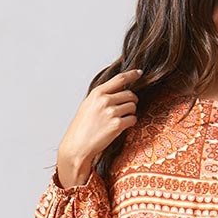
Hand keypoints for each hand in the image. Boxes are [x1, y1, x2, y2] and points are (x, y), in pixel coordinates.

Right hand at [56, 67, 142, 185]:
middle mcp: (105, 100)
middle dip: (132, 101)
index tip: (139, 72)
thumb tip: (118, 91)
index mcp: (97, 93)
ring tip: (121, 119)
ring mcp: (111, 112)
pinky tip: (123, 126)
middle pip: (130, 94)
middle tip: (127, 108)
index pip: (119, 79)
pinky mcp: (117, 125)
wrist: (77, 145)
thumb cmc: (81, 127)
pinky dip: (131, 122)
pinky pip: (133, 119)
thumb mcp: (88, 105)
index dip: (132, 74)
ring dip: (131, 113)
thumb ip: (102, 96)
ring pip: (133, 107)